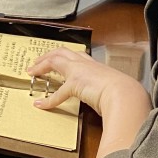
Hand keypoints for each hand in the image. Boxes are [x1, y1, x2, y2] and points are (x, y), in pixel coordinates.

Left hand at [27, 48, 150, 157]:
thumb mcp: (113, 88)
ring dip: (41, 65)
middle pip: (62, 52)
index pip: (77, 56)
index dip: (64, 57)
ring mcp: (79, 70)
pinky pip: (57, 93)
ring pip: (55, 60)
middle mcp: (86, 63)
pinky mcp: (75, 83)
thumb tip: (105, 100)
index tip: (58, 60)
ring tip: (32, 72)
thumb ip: (106, 91)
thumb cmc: (124, 93)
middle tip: (37, 62)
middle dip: (48, 55)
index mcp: (95, 65)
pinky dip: (48, 100)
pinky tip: (41, 105)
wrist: (125, 94)